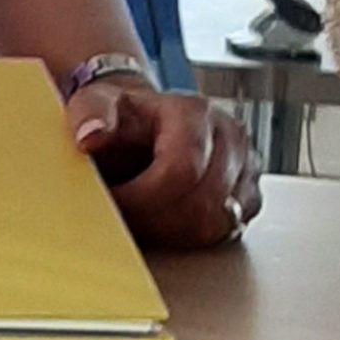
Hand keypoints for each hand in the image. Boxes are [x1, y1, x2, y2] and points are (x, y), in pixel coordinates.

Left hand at [66, 78, 262, 249]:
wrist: (143, 124)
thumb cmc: (123, 119)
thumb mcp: (95, 103)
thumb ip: (90, 114)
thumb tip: (91, 136)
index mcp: (194, 113)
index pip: (181, 171)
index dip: (143, 199)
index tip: (113, 202)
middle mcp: (229, 137)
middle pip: (201, 204)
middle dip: (154, 220)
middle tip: (122, 217)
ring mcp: (245, 168)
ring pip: (215, 224)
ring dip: (171, 232)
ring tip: (142, 217)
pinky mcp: (248, 196)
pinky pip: (225, 233)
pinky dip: (190, 236)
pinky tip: (165, 221)